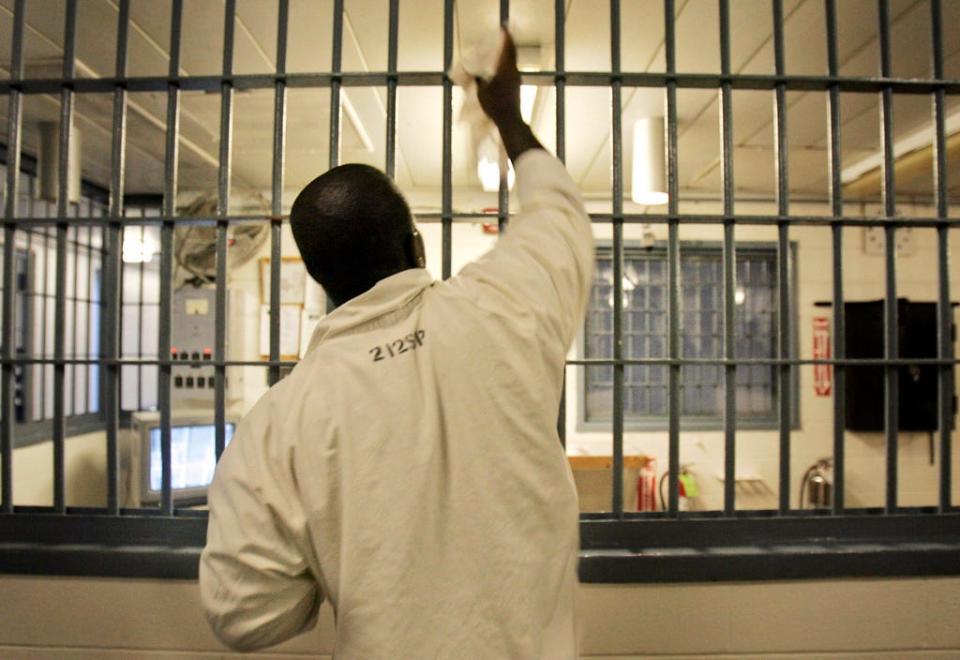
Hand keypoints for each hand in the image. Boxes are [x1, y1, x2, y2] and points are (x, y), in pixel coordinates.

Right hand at [475, 28, 542, 161]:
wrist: (509, 120)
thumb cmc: (495, 104)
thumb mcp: (481, 91)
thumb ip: (477, 80)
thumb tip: (472, 74)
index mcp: (505, 68)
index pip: (507, 48)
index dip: (507, 37)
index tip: (505, 28)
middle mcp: (513, 71)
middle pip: (511, 54)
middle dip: (508, 45)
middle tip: (504, 37)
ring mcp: (516, 80)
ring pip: (512, 63)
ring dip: (507, 56)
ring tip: (502, 51)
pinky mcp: (516, 87)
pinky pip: (511, 71)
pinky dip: (506, 66)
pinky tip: (502, 69)